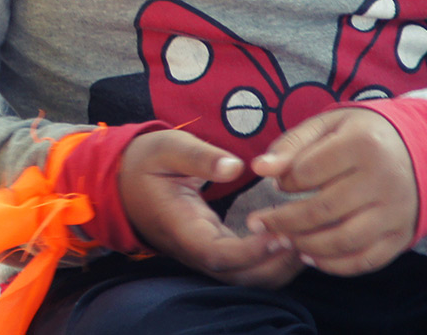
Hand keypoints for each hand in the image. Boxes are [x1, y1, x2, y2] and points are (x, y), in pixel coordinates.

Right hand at [118, 130, 300, 287]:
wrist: (120, 180)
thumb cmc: (143, 161)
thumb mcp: (165, 147)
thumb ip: (198, 156)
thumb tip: (236, 167)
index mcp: (179, 226)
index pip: (218, 254)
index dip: (251, 251)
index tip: (279, 232)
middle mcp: (192, 249)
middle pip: (239, 276)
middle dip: (276, 264)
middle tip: (306, 236)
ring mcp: (203, 254)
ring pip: (245, 278)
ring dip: (278, 267)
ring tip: (307, 239)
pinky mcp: (213, 251)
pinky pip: (245, 269)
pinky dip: (271, 262)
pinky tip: (291, 240)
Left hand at [244, 108, 417, 276]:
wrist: (420, 150)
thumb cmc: (360, 135)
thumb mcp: (327, 125)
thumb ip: (291, 145)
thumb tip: (259, 168)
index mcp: (362, 145)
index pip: (309, 171)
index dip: (284, 181)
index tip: (276, 183)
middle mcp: (383, 180)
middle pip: (323, 210)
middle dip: (282, 221)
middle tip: (257, 223)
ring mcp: (396, 211)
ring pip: (345, 240)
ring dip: (306, 245)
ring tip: (281, 240)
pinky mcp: (403, 235)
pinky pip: (369, 259)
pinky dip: (336, 265)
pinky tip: (309, 256)